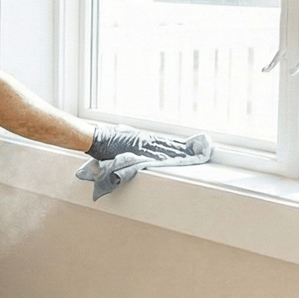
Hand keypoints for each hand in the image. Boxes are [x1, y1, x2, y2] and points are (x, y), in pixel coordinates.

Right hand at [87, 123, 210, 161]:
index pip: (167, 143)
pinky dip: (165, 157)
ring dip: (179, 155)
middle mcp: (147, 140)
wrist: (97, 138)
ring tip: (193, 158)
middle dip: (186, 151)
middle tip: (201, 153)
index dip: (181, 147)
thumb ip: (134, 143)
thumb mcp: (125, 137)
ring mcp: (143, 145)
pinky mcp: (137, 150)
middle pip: (170, 146)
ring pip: (165, 150)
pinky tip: (174, 160)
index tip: (193, 148)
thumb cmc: (108, 139)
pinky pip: (153, 155)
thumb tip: (140, 145)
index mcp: (145, 138)